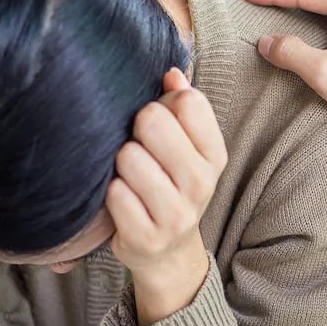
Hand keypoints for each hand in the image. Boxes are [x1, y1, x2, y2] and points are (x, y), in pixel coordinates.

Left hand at [107, 68, 227, 325]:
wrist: (167, 253)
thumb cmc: (172, 186)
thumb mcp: (187, 148)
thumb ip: (181, 105)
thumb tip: (171, 72)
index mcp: (214, 155)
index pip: (189, 102)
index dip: (163, 104)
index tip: (159, 123)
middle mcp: (202, 183)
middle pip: (153, 122)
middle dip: (137, 130)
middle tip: (138, 149)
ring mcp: (176, 214)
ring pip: (129, 157)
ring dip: (121, 164)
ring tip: (129, 176)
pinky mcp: (147, 237)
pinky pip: (115, 193)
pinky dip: (111, 192)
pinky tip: (122, 200)